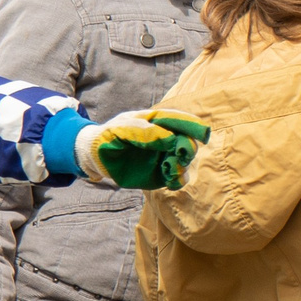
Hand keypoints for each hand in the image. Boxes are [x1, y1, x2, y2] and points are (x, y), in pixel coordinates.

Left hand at [78, 108, 209, 189]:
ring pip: (185, 160)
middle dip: (188, 148)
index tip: (203, 134)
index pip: (180, 120)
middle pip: (188, 141)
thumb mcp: (121, 130)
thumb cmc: (109, 136)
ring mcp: (164, 156)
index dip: (193, 125)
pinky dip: (178, 179)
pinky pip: (176, 178)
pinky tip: (171, 180)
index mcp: (157, 122)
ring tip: (168, 168)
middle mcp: (166, 138)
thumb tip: (170, 139)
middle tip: (181, 155)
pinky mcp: (161, 173)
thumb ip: (144, 132)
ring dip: (182, 165)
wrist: (96, 156)